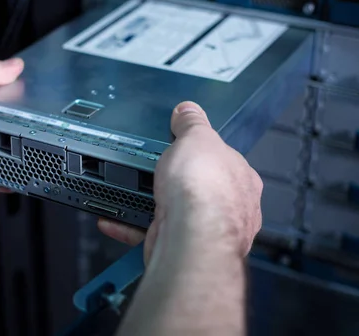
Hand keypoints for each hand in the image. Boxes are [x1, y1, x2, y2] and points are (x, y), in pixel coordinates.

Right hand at [98, 101, 262, 262]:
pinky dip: (131, 227)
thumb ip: (192, 124)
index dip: (200, 152)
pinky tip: (116, 220)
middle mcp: (230, 209)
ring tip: (131, 192)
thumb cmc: (204, 190)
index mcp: (242, 178)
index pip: (222, 159)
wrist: (190, 235)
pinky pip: (152, 234)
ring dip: (152, 205)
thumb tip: (189, 111)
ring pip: (176, 214)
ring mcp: (206, 232)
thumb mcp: (197, 137)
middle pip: (199, 189)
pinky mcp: (181, 248)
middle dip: (175, 182)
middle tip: (154, 171)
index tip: (181, 148)